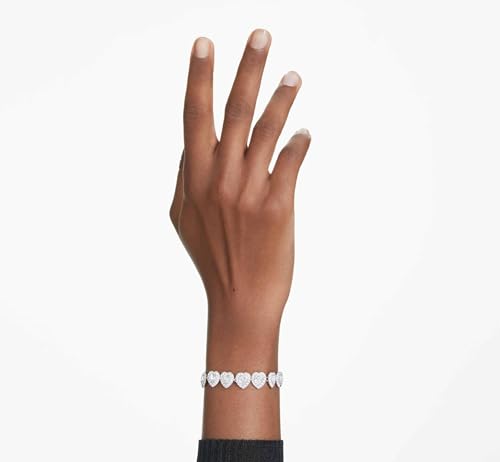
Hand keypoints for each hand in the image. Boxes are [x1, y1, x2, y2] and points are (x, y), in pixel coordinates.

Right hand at [170, 29, 310, 343]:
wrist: (239, 300)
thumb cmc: (213, 258)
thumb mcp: (183, 219)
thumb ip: (184, 179)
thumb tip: (189, 146)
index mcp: (195, 179)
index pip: (194, 117)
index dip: (199, 78)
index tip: (205, 44)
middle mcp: (220, 180)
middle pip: (233, 113)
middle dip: (246, 69)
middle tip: (261, 34)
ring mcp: (248, 193)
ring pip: (266, 134)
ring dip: (281, 100)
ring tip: (293, 75)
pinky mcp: (277, 208)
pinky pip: (290, 165)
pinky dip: (298, 146)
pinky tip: (304, 132)